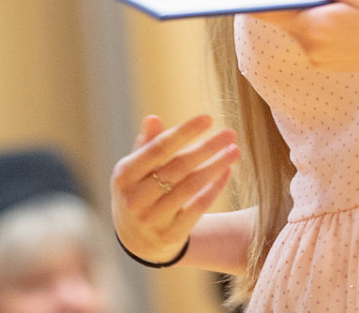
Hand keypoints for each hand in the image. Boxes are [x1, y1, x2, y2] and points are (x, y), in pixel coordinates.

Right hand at [111, 114, 238, 264]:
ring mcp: (152, 220)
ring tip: (234, 151)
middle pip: (178, 166)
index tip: (208, 118)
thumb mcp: (135, 169)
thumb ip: (146, 144)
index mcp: (124, 175)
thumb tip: (153, 118)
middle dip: (207, 147)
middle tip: (230, 133)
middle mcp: (135, 199)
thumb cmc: (139, 191)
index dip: (184, 132)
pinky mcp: (170, 236)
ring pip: (191, 187)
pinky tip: (226, 172)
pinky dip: (214, 188)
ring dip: (216, 166)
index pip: (159, 148)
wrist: (136, 240)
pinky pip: (198, 208)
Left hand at [250, 0, 358, 72]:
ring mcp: (324, 59)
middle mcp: (313, 49)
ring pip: (305, 27)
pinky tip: (345, 10)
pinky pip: (319, 37)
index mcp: (314, 28)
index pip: (269, 12)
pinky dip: (324, 22)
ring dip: (312, 9)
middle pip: (288, 18)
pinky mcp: (335, 63)